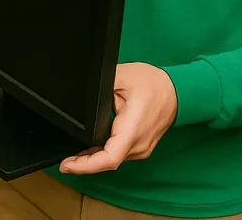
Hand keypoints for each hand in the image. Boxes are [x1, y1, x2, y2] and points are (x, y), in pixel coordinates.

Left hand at [59, 63, 178, 174]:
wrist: (177, 91)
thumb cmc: (152, 83)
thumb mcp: (120, 76)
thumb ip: (98, 88)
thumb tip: (80, 97)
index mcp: (132, 128)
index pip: (109, 157)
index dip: (86, 165)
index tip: (67, 165)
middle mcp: (138, 144)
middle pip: (107, 162)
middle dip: (84, 164)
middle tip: (63, 162)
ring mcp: (141, 148)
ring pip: (113, 161)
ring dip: (93, 161)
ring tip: (72, 158)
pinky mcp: (141, 147)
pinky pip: (119, 155)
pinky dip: (103, 155)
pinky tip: (89, 152)